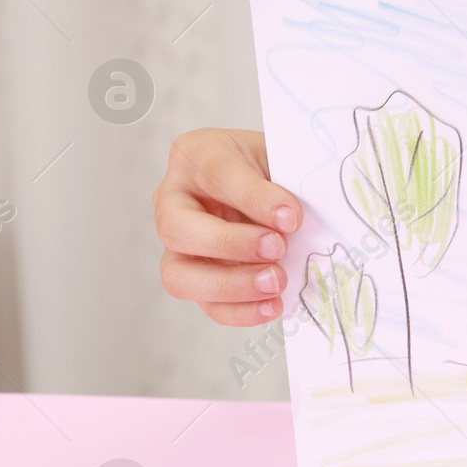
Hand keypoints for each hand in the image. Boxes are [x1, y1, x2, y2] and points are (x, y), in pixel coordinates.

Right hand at [154, 129, 301, 325]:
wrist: (277, 185)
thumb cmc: (277, 166)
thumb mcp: (283, 158)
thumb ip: (285, 182)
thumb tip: (289, 220)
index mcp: (198, 155)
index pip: (216, 173)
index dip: (254, 198)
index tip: (291, 216)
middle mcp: (174, 199)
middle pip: (176, 228)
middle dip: (229, 244)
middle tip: (277, 248)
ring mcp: (180, 244)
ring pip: (179, 275)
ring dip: (231, 285)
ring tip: (276, 283)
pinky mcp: (197, 278)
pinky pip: (206, 304)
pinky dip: (240, 311)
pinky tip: (273, 305)